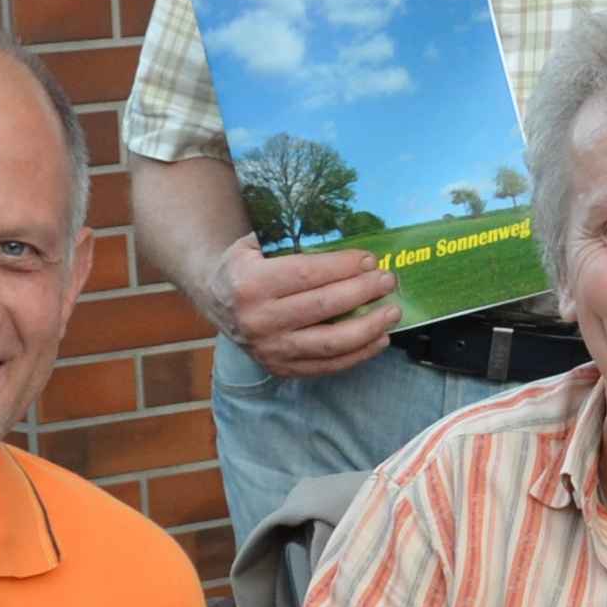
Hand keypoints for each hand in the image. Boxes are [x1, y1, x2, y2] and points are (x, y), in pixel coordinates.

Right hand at [215, 240, 400, 378]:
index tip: (370, 260)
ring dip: (369, 327)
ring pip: (331, 343)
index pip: (307, 274)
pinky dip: (358, 354)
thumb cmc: (244, 267)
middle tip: (388, 280)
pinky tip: (379, 339)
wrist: (215, 300)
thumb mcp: (255, 245)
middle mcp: (258, 320)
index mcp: (251, 284)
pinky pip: (327, 366)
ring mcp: (270, 349)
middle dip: (363, 292)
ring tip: (392, 312)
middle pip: (324, 307)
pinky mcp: (281, 369)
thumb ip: (292, 241)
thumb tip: (345, 238)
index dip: (343, 267)